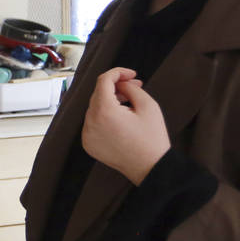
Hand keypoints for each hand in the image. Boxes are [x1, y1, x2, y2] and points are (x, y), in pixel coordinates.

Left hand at [81, 67, 169, 184]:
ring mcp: (87, 135)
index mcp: (104, 112)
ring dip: (109, 101)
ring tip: (129, 104)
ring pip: (94, 107)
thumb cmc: (152, 138)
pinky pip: (93, 122)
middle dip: (115, 87)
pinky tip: (120, 119)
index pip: (104, 81)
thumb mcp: (148, 105)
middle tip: (134, 87)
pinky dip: (103, 116)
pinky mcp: (88, 144)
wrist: (150, 168)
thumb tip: (120, 84)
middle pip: (98, 94)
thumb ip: (131, 88)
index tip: (132, 74)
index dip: (118, 72)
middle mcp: (90, 123)